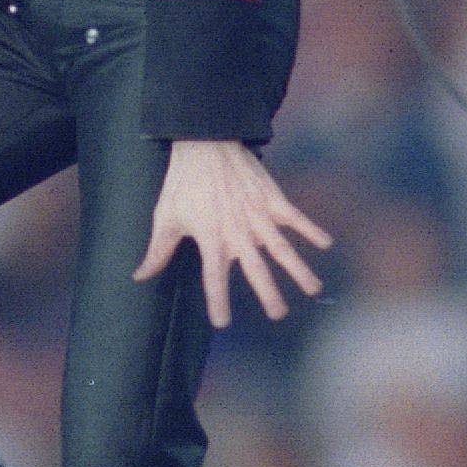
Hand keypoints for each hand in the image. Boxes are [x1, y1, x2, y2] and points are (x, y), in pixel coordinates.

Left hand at [135, 139, 333, 325]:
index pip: (214, 279)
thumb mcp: (166, 218)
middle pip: (256, 270)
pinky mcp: (272, 198)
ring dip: (299, 269)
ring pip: (282, 248)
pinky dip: (311, 230)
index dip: (218, 301)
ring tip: (313, 289)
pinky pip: (295, 217)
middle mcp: (238, 232)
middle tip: (279, 315)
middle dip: (269, 294)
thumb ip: (157, 251)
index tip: (222, 322)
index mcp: (211, 239)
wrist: (205, 144)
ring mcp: (258, 216)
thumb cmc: (183, 183)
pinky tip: (326, 244)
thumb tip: (140, 276)